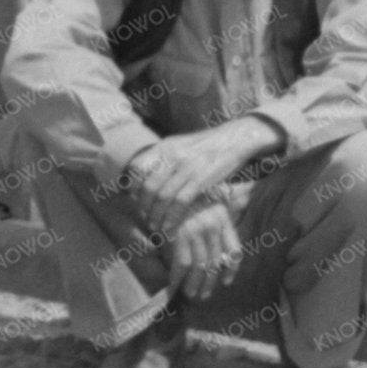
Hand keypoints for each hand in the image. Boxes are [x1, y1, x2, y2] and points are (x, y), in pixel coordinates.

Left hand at [128, 120, 279, 223]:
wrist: (234, 140)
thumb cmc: (207, 146)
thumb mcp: (181, 144)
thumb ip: (163, 157)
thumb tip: (144, 172)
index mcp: (165, 146)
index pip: (137, 167)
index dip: (132, 186)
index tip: (133, 199)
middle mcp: (173, 156)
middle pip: (148, 186)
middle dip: (143, 207)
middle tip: (144, 217)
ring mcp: (187, 167)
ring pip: (162, 197)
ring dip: (156, 216)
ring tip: (154, 226)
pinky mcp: (201, 179)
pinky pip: (180, 203)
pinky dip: (171, 218)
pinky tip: (168, 227)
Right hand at [165, 197, 242, 300]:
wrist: (161, 186)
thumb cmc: (181, 199)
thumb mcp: (203, 208)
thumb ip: (212, 229)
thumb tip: (216, 260)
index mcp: (223, 217)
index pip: (234, 251)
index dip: (231, 270)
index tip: (226, 282)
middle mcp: (213, 224)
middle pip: (216, 262)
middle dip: (209, 282)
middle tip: (204, 294)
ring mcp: (198, 229)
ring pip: (201, 266)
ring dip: (195, 284)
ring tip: (191, 294)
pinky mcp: (181, 234)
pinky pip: (183, 264)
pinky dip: (178, 278)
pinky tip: (174, 286)